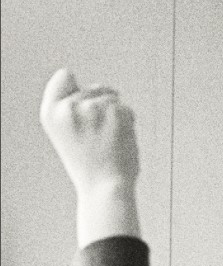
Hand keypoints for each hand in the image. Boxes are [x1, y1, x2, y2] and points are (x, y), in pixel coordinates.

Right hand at [40, 68, 138, 197]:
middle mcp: (68, 107)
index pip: (65, 76)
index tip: (84, 107)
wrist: (105, 188)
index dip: (78, 89)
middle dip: (102, 107)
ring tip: (108, 141)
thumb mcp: (66, 133)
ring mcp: (92, 108)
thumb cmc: (89, 165)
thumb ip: (70, 109)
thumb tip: (87, 83)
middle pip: (94, 88)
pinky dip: (129, 124)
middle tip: (99, 137)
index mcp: (50, 112)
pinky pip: (127, 110)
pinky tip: (120, 141)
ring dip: (116, 117)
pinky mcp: (115, 112)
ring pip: (113, 98)